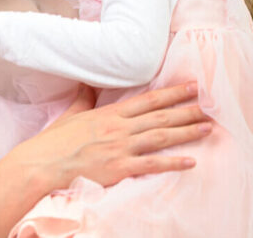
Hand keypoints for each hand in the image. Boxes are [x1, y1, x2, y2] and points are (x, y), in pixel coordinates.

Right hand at [23, 81, 210, 186]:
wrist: (42, 164)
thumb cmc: (54, 142)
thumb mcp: (71, 115)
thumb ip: (84, 98)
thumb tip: (86, 84)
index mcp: (110, 114)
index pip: (148, 100)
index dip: (172, 93)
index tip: (191, 87)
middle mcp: (119, 128)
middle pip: (160, 116)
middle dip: (187, 109)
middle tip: (210, 105)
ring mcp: (121, 148)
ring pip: (161, 137)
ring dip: (186, 132)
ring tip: (207, 128)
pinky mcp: (119, 168)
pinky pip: (152, 165)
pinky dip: (173, 162)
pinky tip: (191, 161)